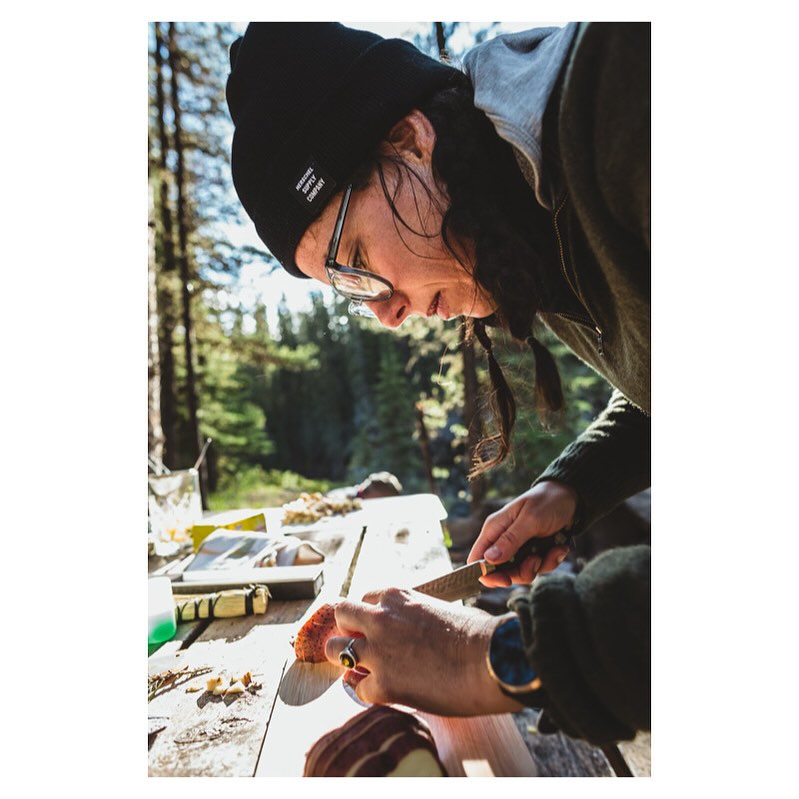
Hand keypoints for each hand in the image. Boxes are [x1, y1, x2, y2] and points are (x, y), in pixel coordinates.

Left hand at [324, 588, 521, 715]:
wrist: (492, 662)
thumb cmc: (478, 635)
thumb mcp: (440, 610)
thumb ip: (416, 616)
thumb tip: (414, 630)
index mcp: (398, 596)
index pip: (365, 598)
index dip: (369, 615)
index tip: (374, 627)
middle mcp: (381, 618)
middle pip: (341, 614)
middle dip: (347, 629)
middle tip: (360, 645)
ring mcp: (378, 652)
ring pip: (335, 650)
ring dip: (345, 660)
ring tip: (360, 670)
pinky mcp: (383, 684)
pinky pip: (357, 688)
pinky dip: (368, 691)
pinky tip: (384, 692)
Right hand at [467, 481, 577, 587]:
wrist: (571, 497)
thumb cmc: (547, 501)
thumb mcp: (530, 519)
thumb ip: (510, 540)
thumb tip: (488, 560)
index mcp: (495, 529)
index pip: (477, 557)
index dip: (485, 574)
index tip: (505, 579)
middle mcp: (503, 540)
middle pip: (500, 572)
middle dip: (520, 572)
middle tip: (535, 561)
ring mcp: (519, 548)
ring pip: (521, 573)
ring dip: (540, 566)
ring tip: (553, 549)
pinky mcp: (533, 552)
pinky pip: (538, 568)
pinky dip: (550, 561)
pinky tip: (558, 547)